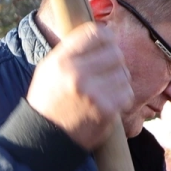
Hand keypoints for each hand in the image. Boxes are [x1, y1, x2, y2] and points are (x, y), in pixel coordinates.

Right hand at [27, 22, 132, 151]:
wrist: (44, 139)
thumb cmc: (49, 101)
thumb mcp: (50, 68)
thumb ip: (73, 49)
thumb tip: (102, 32)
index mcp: (61, 60)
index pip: (95, 32)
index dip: (105, 36)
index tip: (107, 43)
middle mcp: (76, 73)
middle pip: (114, 51)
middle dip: (114, 60)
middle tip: (107, 71)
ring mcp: (93, 92)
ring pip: (123, 73)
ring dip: (118, 80)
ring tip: (105, 89)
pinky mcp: (106, 109)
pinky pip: (126, 93)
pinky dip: (122, 98)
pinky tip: (109, 102)